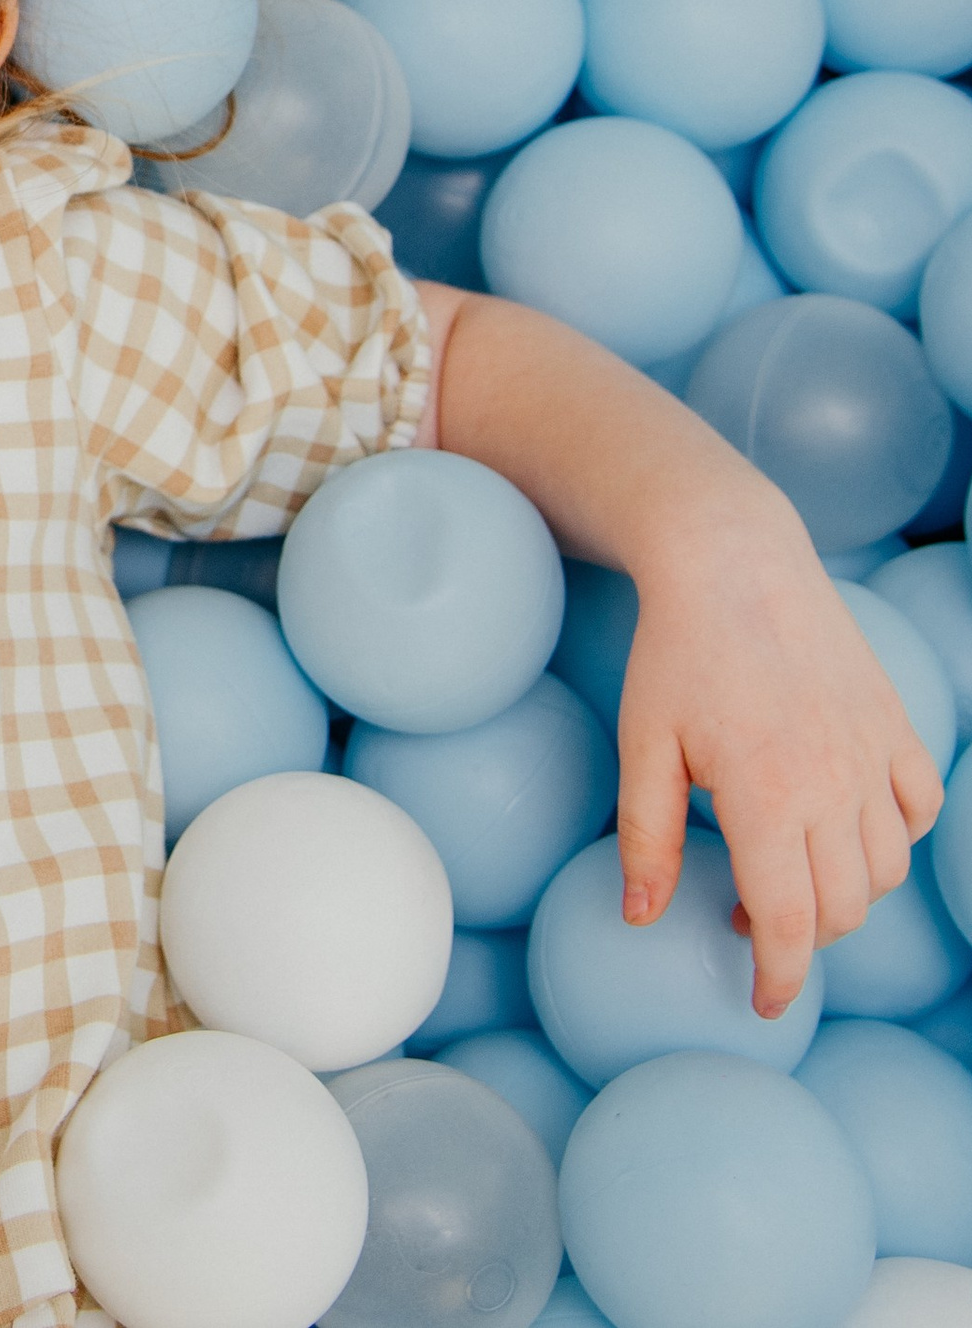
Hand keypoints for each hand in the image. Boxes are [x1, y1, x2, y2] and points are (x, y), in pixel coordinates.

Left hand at [617, 499, 944, 1019]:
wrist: (733, 559)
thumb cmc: (676, 651)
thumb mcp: (643, 743)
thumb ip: (647, 837)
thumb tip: (642, 918)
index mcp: (767, 797)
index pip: (791, 926)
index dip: (781, 979)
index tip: (762, 1003)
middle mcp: (835, 786)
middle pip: (843, 910)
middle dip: (803, 936)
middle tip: (751, 916)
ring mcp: (875, 756)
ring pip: (886, 869)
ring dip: (845, 891)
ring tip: (788, 867)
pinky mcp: (897, 727)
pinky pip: (919, 811)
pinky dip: (894, 837)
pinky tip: (844, 823)